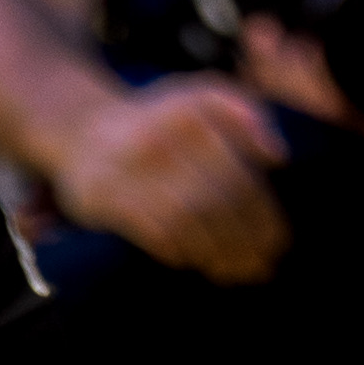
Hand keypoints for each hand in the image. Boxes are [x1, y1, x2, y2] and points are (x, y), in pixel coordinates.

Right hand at [48, 75, 290, 280]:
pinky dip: (178, 249)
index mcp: (194, 111)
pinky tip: (195, 261)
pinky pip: (151, 230)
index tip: (277, 239)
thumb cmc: (161, 119)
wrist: (86, 130)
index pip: (237, 172)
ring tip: (236, 270)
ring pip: (185, 219)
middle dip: (243, 237)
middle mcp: (163, 136)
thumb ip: (246, 112)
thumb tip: (278, 156)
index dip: (261, 211)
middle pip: (215, 199)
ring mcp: (131, 167)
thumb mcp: (203, 95)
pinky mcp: (106, 196)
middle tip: (262, 264)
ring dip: (215, 250)